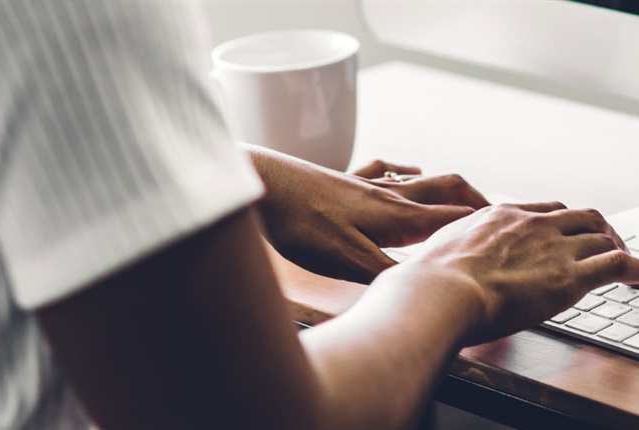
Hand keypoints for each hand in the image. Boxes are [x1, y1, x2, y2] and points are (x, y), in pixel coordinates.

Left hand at [245, 146, 488, 283]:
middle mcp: (389, 195)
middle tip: (498, 215)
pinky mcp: (344, 178)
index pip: (454, 219)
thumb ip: (387, 274)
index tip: (516, 231)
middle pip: (446, 190)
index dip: (486, 225)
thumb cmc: (303, 225)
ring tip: (463, 197)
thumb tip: (423, 288)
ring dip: (446, 188)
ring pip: (420, 180)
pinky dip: (406, 171)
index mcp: (397, 218)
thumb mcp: (347, 261)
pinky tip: (406, 169)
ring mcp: (366, 183)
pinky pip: (385, 170)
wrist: (264, 186)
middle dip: (476, 202)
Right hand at [400, 202, 638, 343]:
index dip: (562, 223)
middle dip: (597, 230)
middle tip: (604, 245)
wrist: (441, 291)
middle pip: (581, 216)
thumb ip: (455, 245)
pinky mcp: (569, 277)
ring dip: (617, 250)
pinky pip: (618, 264)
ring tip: (624, 267)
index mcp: (501, 215)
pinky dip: (636, 269)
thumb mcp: (441, 247)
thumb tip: (443, 255)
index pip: (546, 211)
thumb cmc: (432, 278)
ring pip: (603, 237)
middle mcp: (533, 225)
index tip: (566, 234)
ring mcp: (553, 248)